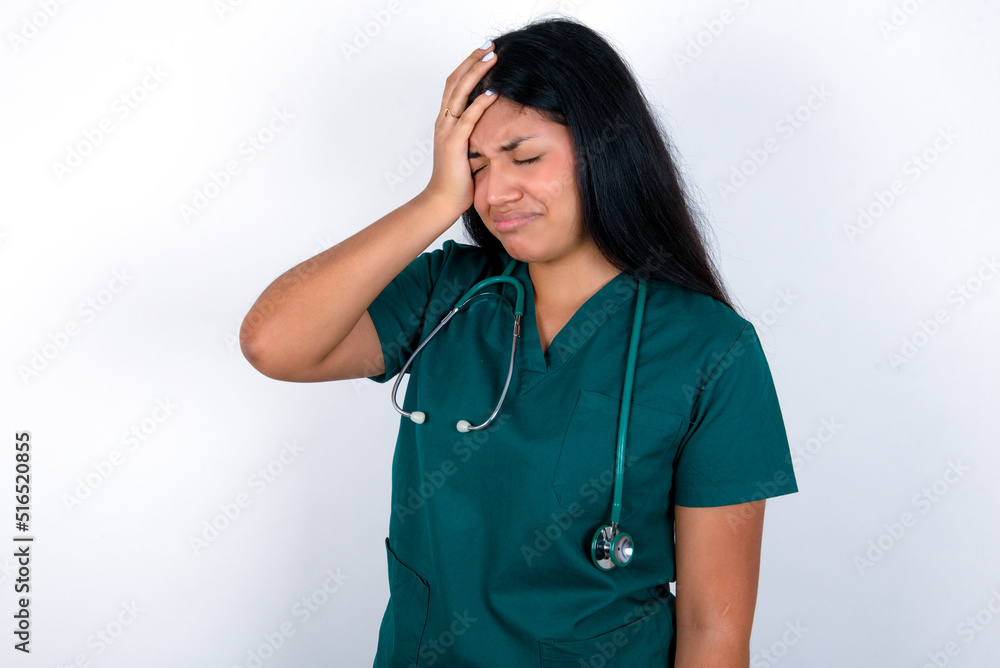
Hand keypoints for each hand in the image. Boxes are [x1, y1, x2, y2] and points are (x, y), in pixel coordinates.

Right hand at [422, 42, 498, 218]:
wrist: (442, 201)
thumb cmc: (459, 179)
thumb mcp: (471, 150)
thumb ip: (478, 133)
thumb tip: (498, 124)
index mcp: (446, 121)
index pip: (454, 85)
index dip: (467, 66)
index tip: (484, 53)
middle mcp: (443, 122)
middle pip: (454, 81)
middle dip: (472, 61)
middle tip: (489, 46)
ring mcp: (446, 132)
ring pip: (459, 93)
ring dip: (476, 73)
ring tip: (492, 58)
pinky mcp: (453, 145)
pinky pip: (467, 119)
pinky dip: (480, 104)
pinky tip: (493, 93)